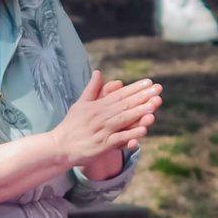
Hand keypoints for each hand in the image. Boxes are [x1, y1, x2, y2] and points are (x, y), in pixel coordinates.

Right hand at [45, 72, 162, 173]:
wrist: (59, 146)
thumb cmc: (71, 125)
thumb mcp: (80, 103)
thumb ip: (92, 88)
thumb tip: (99, 71)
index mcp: (97, 106)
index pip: (119, 94)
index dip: (135, 88)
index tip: (149, 82)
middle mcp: (101, 116)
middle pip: (125, 104)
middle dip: (143, 96)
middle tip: (158, 89)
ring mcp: (102, 131)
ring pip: (124, 119)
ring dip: (140, 112)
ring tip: (155, 104)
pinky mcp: (102, 145)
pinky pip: (119, 139)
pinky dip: (131, 134)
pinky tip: (144, 130)